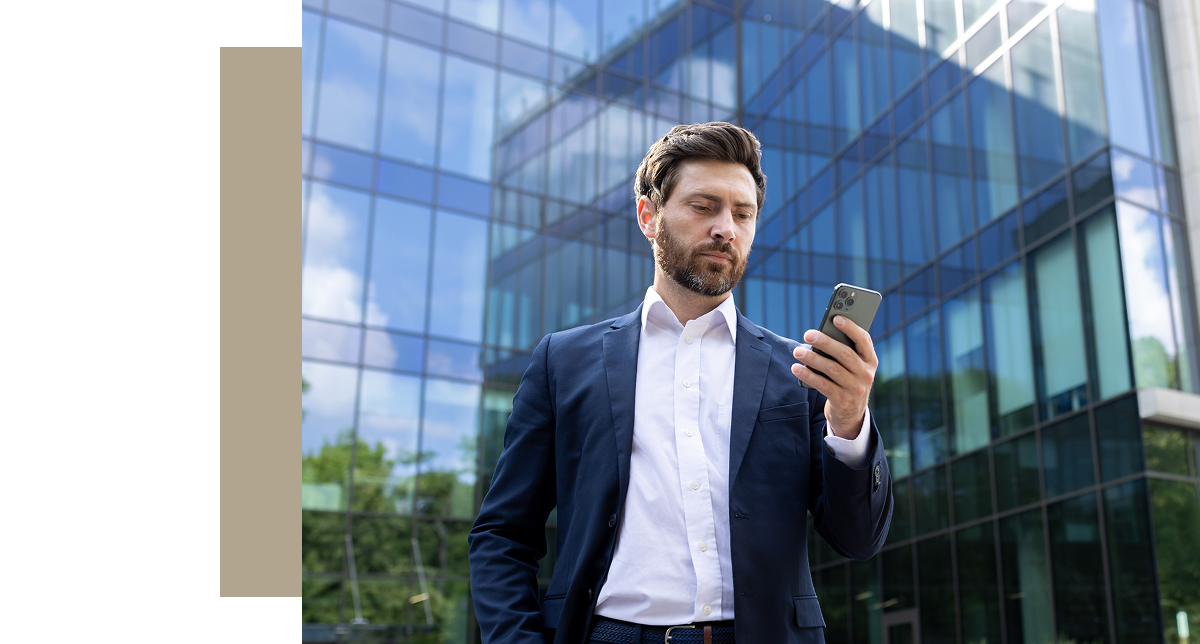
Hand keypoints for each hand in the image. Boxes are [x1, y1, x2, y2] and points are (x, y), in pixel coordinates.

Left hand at [790, 316, 877, 439]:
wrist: (851, 413)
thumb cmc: (847, 379)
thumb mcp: (852, 366)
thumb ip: (844, 350)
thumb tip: (821, 334)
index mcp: (870, 360)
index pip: (863, 339)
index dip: (851, 328)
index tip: (835, 318)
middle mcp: (866, 373)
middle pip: (844, 353)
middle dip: (825, 342)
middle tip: (807, 334)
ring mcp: (855, 388)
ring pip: (832, 369)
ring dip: (812, 358)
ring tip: (797, 351)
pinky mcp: (842, 400)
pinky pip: (822, 384)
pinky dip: (807, 375)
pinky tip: (796, 368)